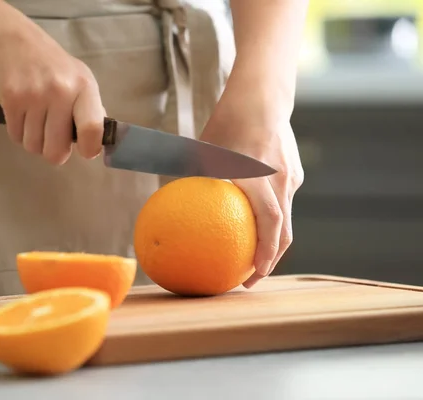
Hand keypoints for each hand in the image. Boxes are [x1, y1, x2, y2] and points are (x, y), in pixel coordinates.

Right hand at [0, 19, 104, 164]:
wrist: (15, 43)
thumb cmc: (54, 67)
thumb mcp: (81, 80)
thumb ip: (91, 110)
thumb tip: (96, 142)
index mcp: (84, 87)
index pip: (91, 128)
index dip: (89, 149)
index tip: (85, 151)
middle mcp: (60, 91)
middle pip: (56, 150)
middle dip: (55, 152)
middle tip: (54, 140)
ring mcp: (33, 95)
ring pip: (33, 146)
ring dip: (35, 141)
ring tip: (37, 123)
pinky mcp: (11, 100)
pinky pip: (16, 137)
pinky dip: (19, 133)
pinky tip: (23, 116)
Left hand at [200, 74, 303, 287]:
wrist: (263, 96)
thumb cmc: (228, 121)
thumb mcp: (204, 148)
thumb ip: (190, 175)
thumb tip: (165, 200)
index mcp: (259, 177)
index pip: (270, 223)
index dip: (265, 253)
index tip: (253, 274)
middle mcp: (280, 181)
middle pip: (284, 230)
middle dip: (270, 259)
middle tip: (251, 278)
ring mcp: (291, 177)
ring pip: (286, 218)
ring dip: (272, 241)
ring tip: (253, 258)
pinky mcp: (294, 171)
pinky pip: (284, 201)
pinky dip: (273, 219)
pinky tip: (254, 222)